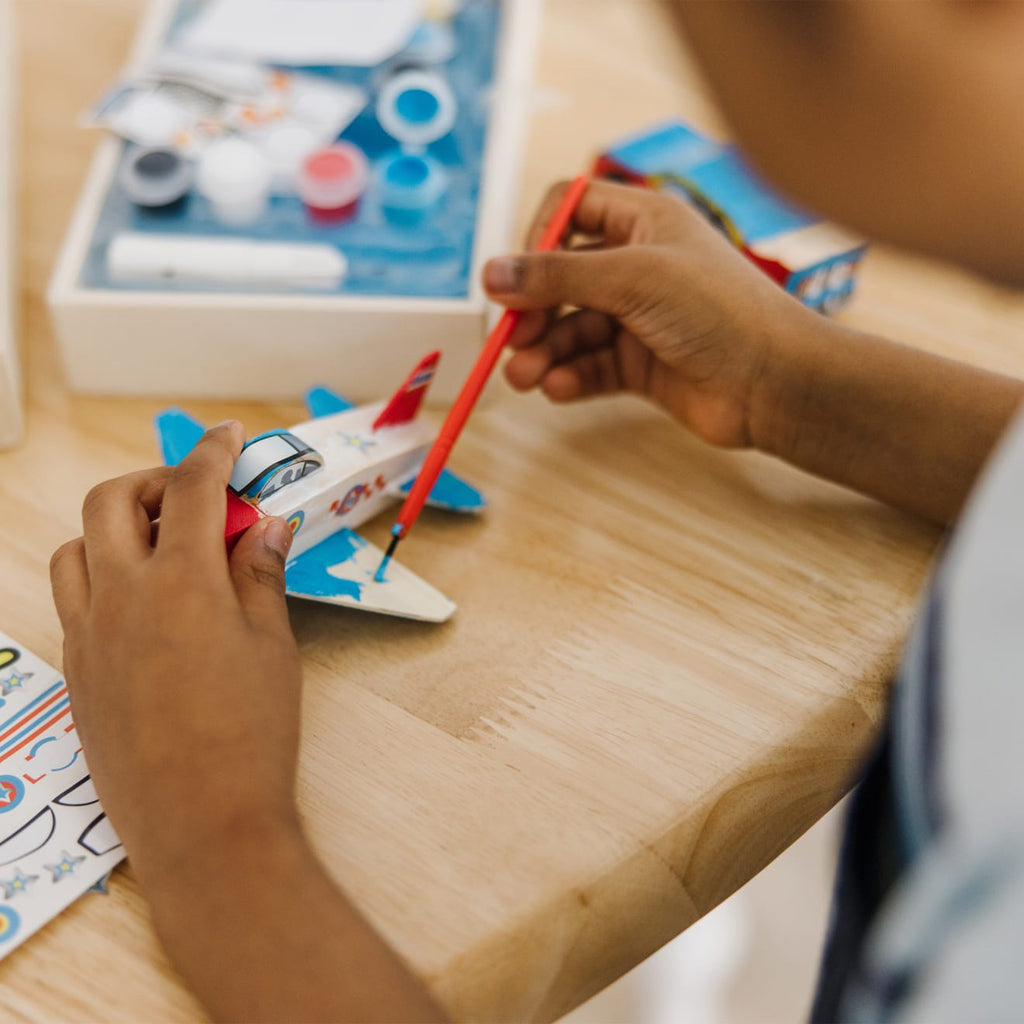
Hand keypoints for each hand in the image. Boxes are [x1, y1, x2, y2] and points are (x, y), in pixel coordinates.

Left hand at [50, 421, 301, 880]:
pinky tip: (145, 606)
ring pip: (78, 546)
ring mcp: (89, 633)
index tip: (230, 437)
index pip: (194, 490)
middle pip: (115, 500)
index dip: (215, 452)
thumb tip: (265, 524)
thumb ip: (260, 574)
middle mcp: (122, 596)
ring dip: (118, 528)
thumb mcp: (272, 645)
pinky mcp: (75, 670)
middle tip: (198, 501)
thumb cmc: (253, 732)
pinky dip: (103, 576)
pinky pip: (73, 598)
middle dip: (157, 482)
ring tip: (164, 550)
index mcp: (183, 582)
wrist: (203, 822)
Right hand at [483, 178, 819, 448]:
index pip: (571, 210)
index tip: (519, 276)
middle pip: (562, 279)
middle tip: (511, 342)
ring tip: (523, 379)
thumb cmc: (720, 312)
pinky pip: (591, 366)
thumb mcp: (632, 278)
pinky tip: (558, 389)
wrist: (775, 383)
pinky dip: (570, 377)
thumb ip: (556, 276)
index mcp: (645, 223)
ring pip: (572, 330)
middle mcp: (640, 266)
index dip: (538, 238)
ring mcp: (640, 317)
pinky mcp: (642, 364)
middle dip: (533, 311)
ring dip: (543, 353)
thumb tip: (490, 274)